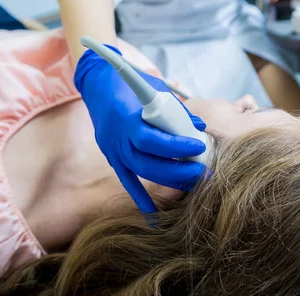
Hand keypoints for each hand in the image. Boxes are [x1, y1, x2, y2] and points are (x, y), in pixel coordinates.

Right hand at [74, 46, 206, 213]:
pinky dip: (140, 198)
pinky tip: (153, 215)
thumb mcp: (153, 87)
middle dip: (177, 170)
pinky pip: (127, 181)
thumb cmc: (129, 83)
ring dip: (167, 180)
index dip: (176, 145)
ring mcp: (113, 150)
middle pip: (148, 162)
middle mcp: (118, 137)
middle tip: (202, 171)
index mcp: (128, 117)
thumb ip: (176, 109)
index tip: (198, 145)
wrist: (97, 83)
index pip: (151, 139)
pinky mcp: (112, 157)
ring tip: (192, 182)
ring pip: (140, 172)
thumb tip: (200, 127)